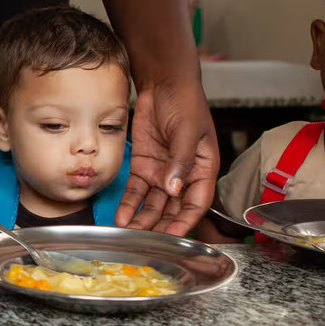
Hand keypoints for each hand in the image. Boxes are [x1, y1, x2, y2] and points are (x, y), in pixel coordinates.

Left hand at [117, 81, 219, 234]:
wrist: (162, 83)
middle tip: (146, 242)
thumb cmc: (185, 102)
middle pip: (173, 209)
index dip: (185, 221)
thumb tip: (174, 187)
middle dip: (161, 226)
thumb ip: (181, 160)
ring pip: (153, 204)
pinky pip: (136, 190)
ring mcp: (162, 172)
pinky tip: (121, 217)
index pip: (196, 203)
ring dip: (142, 219)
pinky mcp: (143, 166)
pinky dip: (129, 204)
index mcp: (203, 169)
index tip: (173, 236)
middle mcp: (183, 176)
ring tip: (129, 234)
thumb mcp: (188, 131)